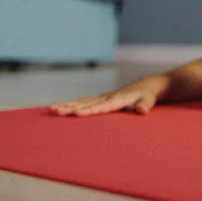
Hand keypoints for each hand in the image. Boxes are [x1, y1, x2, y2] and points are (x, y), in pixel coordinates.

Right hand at [50, 76, 167, 116]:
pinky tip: (59, 106)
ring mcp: (102, 97)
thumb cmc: (147, 95)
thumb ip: (145, 105)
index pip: (101, 107)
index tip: (76, 114)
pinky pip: (83, 101)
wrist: (145, 86)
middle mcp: (107, 97)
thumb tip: (142, 110)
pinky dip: (71, 104)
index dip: (89, 111)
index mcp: (118, 99)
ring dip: (67, 105)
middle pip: (86, 103)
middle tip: (55, 110)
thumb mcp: (149, 100)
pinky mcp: (100, 99)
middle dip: (71, 107)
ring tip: (52, 108)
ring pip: (82, 101)